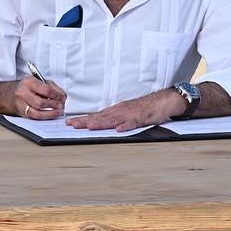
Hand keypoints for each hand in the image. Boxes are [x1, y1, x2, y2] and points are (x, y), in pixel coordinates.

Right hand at [13, 77, 66, 119]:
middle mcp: (22, 93)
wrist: (11, 93)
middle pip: (41, 103)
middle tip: (61, 106)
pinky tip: (51, 115)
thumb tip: (62, 97)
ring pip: (37, 113)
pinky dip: (45, 117)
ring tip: (58, 112)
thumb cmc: (28, 87)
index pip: (46, 90)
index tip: (62, 98)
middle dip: (53, 105)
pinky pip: (35, 118)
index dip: (57, 95)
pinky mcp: (21, 113)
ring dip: (50, 114)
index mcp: (28, 82)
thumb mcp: (40, 81)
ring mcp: (20, 104)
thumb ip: (52, 87)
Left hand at [66, 89, 185, 130]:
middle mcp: (119, 111)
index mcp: (114, 111)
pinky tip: (119, 129)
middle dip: (85, 121)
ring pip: (112, 119)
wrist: (160, 101)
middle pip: (100, 117)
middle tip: (72, 124)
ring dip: (100, 123)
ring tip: (89, 127)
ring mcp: (129, 114)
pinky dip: (125, 126)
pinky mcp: (140, 118)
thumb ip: (112, 118)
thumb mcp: (123, 113)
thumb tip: (98, 123)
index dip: (82, 119)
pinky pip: (132, 123)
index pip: (95, 116)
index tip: (70, 122)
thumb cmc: (142, 108)